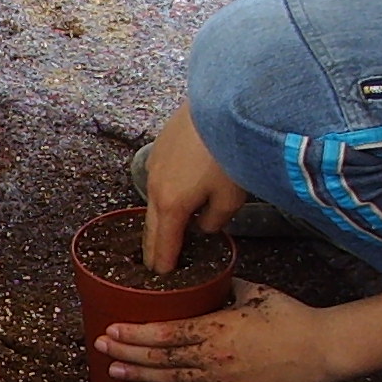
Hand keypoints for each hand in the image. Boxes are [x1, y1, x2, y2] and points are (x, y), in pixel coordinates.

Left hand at [94, 282, 341, 381]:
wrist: (323, 350)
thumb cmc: (291, 317)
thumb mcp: (253, 293)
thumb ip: (223, 290)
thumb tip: (205, 283)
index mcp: (217, 329)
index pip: (164, 333)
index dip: (134, 333)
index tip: (111, 328)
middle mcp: (214, 358)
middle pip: (160, 358)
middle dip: (127, 352)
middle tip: (101, 347)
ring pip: (171, 381)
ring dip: (140, 375)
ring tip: (115, 370)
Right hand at [137, 106, 251, 271]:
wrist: (220, 103)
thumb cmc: (228, 153)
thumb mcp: (231, 197)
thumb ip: (216, 220)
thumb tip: (205, 225)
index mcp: (171, 207)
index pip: (163, 246)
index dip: (163, 265)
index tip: (162, 278)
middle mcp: (155, 187)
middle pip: (150, 227)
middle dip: (153, 248)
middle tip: (154, 264)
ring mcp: (154, 165)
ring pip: (153, 201)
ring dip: (158, 219)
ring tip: (164, 231)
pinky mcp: (160, 146)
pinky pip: (158, 179)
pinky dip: (163, 194)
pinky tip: (175, 192)